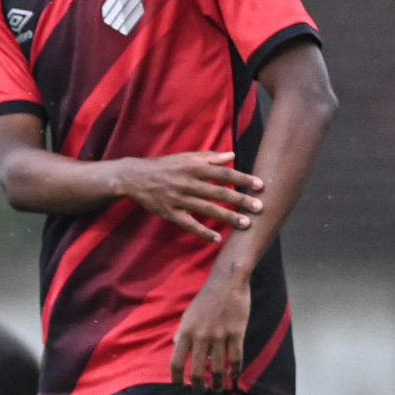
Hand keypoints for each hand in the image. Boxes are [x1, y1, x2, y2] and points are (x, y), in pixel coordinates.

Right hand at [113, 151, 262, 242]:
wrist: (134, 177)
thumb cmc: (164, 166)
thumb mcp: (185, 157)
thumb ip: (210, 157)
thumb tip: (232, 155)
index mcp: (193, 167)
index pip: (223, 173)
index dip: (242, 179)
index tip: (260, 185)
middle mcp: (188, 183)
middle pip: (218, 192)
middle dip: (240, 200)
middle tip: (259, 207)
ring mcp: (179, 199)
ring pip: (207, 209)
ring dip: (227, 217)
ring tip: (245, 224)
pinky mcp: (170, 213)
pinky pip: (189, 224)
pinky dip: (203, 232)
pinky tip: (217, 239)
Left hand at [172, 265, 250, 389]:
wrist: (227, 283)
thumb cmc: (206, 299)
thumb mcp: (187, 315)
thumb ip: (182, 333)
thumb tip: (176, 347)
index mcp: (186, 331)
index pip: (176, 361)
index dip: (177, 378)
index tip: (180, 386)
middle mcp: (200, 336)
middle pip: (197, 370)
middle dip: (198, 385)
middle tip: (201, 390)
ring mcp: (219, 336)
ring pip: (218, 369)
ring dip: (218, 383)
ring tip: (218, 388)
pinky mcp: (236, 333)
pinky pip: (236, 359)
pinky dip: (235, 371)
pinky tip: (233, 376)